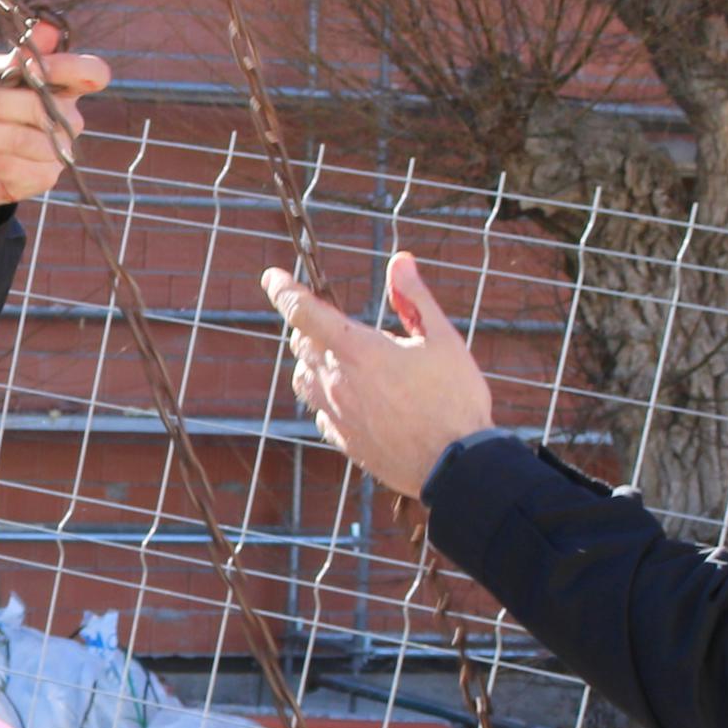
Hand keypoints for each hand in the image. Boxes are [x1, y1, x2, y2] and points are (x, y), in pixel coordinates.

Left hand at [0, 22, 111, 238]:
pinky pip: (8, 165)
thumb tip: (45, 28)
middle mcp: (69, 119)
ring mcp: (58, 152)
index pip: (93, 73)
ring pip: (22, 139)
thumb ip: (15, 58)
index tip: (28, 65)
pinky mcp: (40, 179)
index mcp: (65, 87)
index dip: (68, 66)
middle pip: (42, 107)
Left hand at [263, 251, 495, 499]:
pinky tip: (351, 396)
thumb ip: (415, 298)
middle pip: (301, 343)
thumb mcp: (443, 339)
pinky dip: (325, 396)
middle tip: (331, 319)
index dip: (283, 290)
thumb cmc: (454, 399)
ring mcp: (336, 413)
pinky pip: (319, 411)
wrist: (455, 467)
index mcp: (358, 350)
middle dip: (310, 325)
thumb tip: (400, 260)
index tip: (271, 277)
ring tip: (339, 356)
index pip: (302, 311)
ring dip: (312, 361)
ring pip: (303, 378)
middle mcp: (337, 381)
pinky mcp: (342, 439)